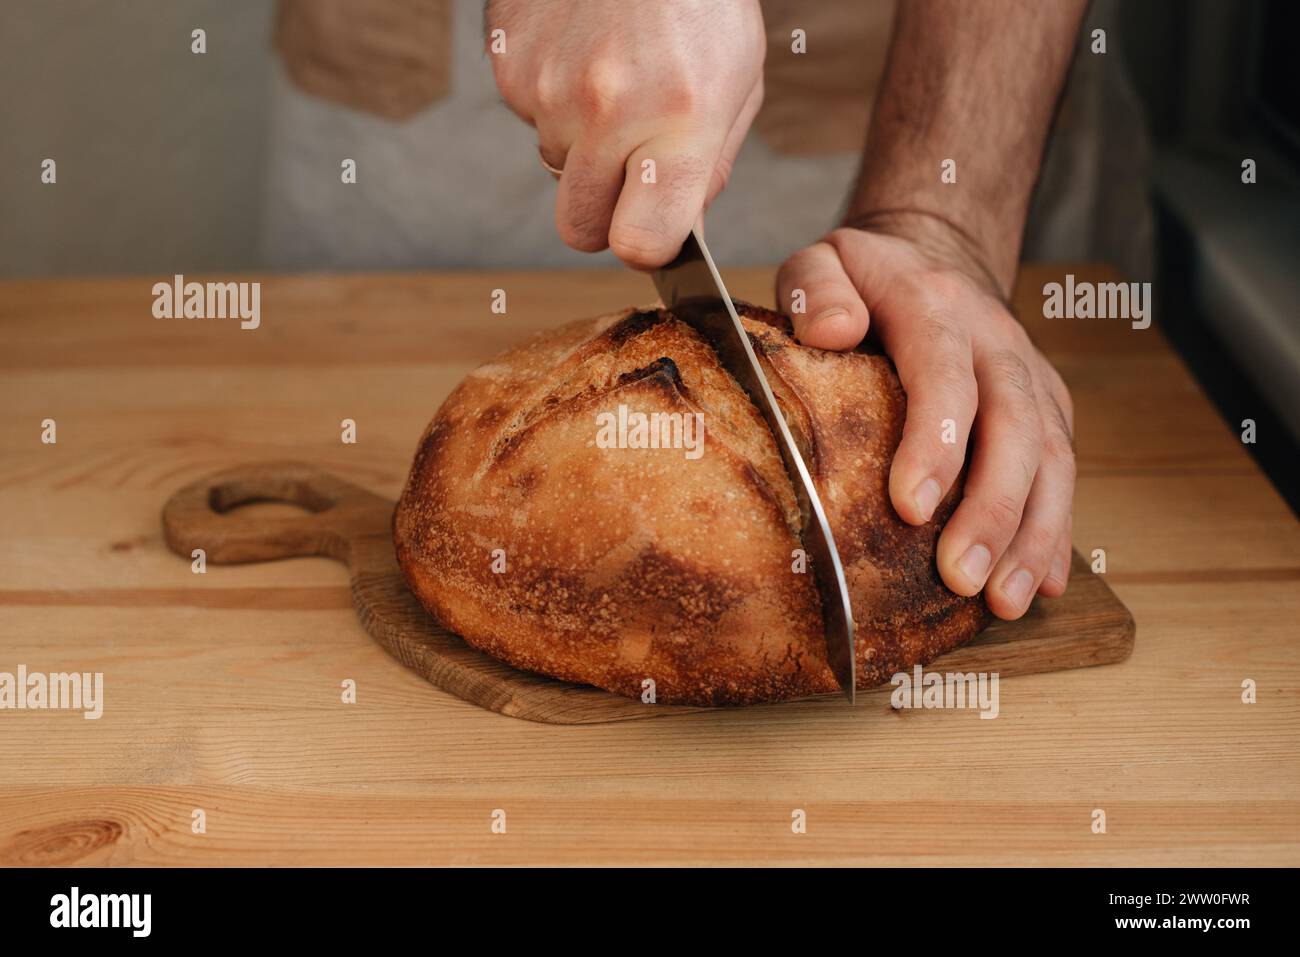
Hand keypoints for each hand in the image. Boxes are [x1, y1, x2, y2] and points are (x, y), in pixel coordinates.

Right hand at [487, 0, 764, 267]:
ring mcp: (549, 87)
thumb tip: (677, 237)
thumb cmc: (701, 3)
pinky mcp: (509, 63)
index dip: (644, 246)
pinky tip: (583, 50)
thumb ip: (706, 172)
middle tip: (628, 167)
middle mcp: (609, 109)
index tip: (652, 229)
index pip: (637, 244)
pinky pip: (527, 116)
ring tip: (614, 78)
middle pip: (579, 228)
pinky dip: (552, 97)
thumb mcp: (737, 85)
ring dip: (579, 144)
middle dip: (602, 213)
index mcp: (679, 122)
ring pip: (553, 168)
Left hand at [776, 212, 1075, 619]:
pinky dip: (1056, 530)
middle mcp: (995, 341)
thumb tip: (830, 329)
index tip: (911, 508)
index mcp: (935, 304)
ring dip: (1033, 534)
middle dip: (993, 508)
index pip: (944, 371)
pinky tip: (1040, 584)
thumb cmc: (865, 279)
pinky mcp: (1047, 408)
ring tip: (1004, 600)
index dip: (935, 440)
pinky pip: (1062, 471)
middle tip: (962, 577)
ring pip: (1051, 456)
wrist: (935, 256)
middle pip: (1014, 425)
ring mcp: (1029, 376)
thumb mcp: (823, 263)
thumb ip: (815, 290)